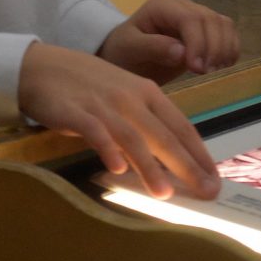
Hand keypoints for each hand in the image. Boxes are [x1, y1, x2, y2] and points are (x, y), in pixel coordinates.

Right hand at [18, 42, 219, 199]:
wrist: (46, 67)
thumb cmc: (91, 86)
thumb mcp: (126, 96)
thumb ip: (147, 122)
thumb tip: (172, 158)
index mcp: (148, 92)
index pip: (181, 125)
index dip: (199, 153)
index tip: (214, 178)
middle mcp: (131, 97)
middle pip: (163, 134)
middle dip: (187, 165)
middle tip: (206, 191)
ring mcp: (104, 104)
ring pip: (132, 136)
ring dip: (149, 166)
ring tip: (164, 193)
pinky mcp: (76, 112)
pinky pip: (94, 131)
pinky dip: (107, 148)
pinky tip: (117, 168)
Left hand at [98, 0, 238, 83]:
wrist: (125, 56)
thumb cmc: (123, 52)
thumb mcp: (130, 50)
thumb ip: (153, 48)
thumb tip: (182, 52)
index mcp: (162, 5)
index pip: (190, 18)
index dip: (198, 42)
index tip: (196, 69)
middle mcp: (182, 5)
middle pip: (210, 19)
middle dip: (212, 48)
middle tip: (204, 73)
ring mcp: (195, 15)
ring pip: (222, 24)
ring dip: (224, 48)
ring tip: (214, 71)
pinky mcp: (205, 29)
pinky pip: (226, 32)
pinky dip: (230, 48)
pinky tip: (222, 66)